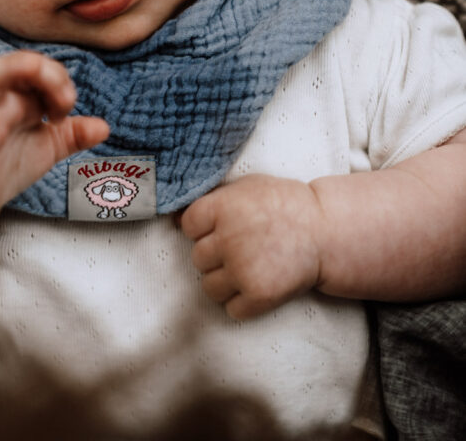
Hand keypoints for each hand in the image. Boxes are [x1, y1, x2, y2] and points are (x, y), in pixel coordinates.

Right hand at [0, 51, 108, 218]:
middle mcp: (0, 97)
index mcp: (20, 93)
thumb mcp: (48, 146)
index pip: (43, 67)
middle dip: (47, 71)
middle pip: (19, 61)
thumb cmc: (6, 160)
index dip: (61, 81)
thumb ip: (74, 134)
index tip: (64, 111)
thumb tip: (104, 128)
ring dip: (14, 71)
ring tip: (37, 84)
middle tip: (65, 103)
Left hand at [180, 175, 324, 318]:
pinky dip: (241, 302)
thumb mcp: (245, 188)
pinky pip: (231, 309)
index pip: (188, 226)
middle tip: (242, 247)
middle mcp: (228, 238)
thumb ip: (211, 199)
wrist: (325, 231)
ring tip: (248, 267)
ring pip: (209, 286)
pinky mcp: (259, 295)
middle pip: (198, 258)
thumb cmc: (282, 204)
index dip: (203, 228)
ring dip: (224, 281)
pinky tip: (257, 285)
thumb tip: (172, 219)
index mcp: (222, 207)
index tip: (223, 227)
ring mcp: (243, 269)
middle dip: (215, 255)